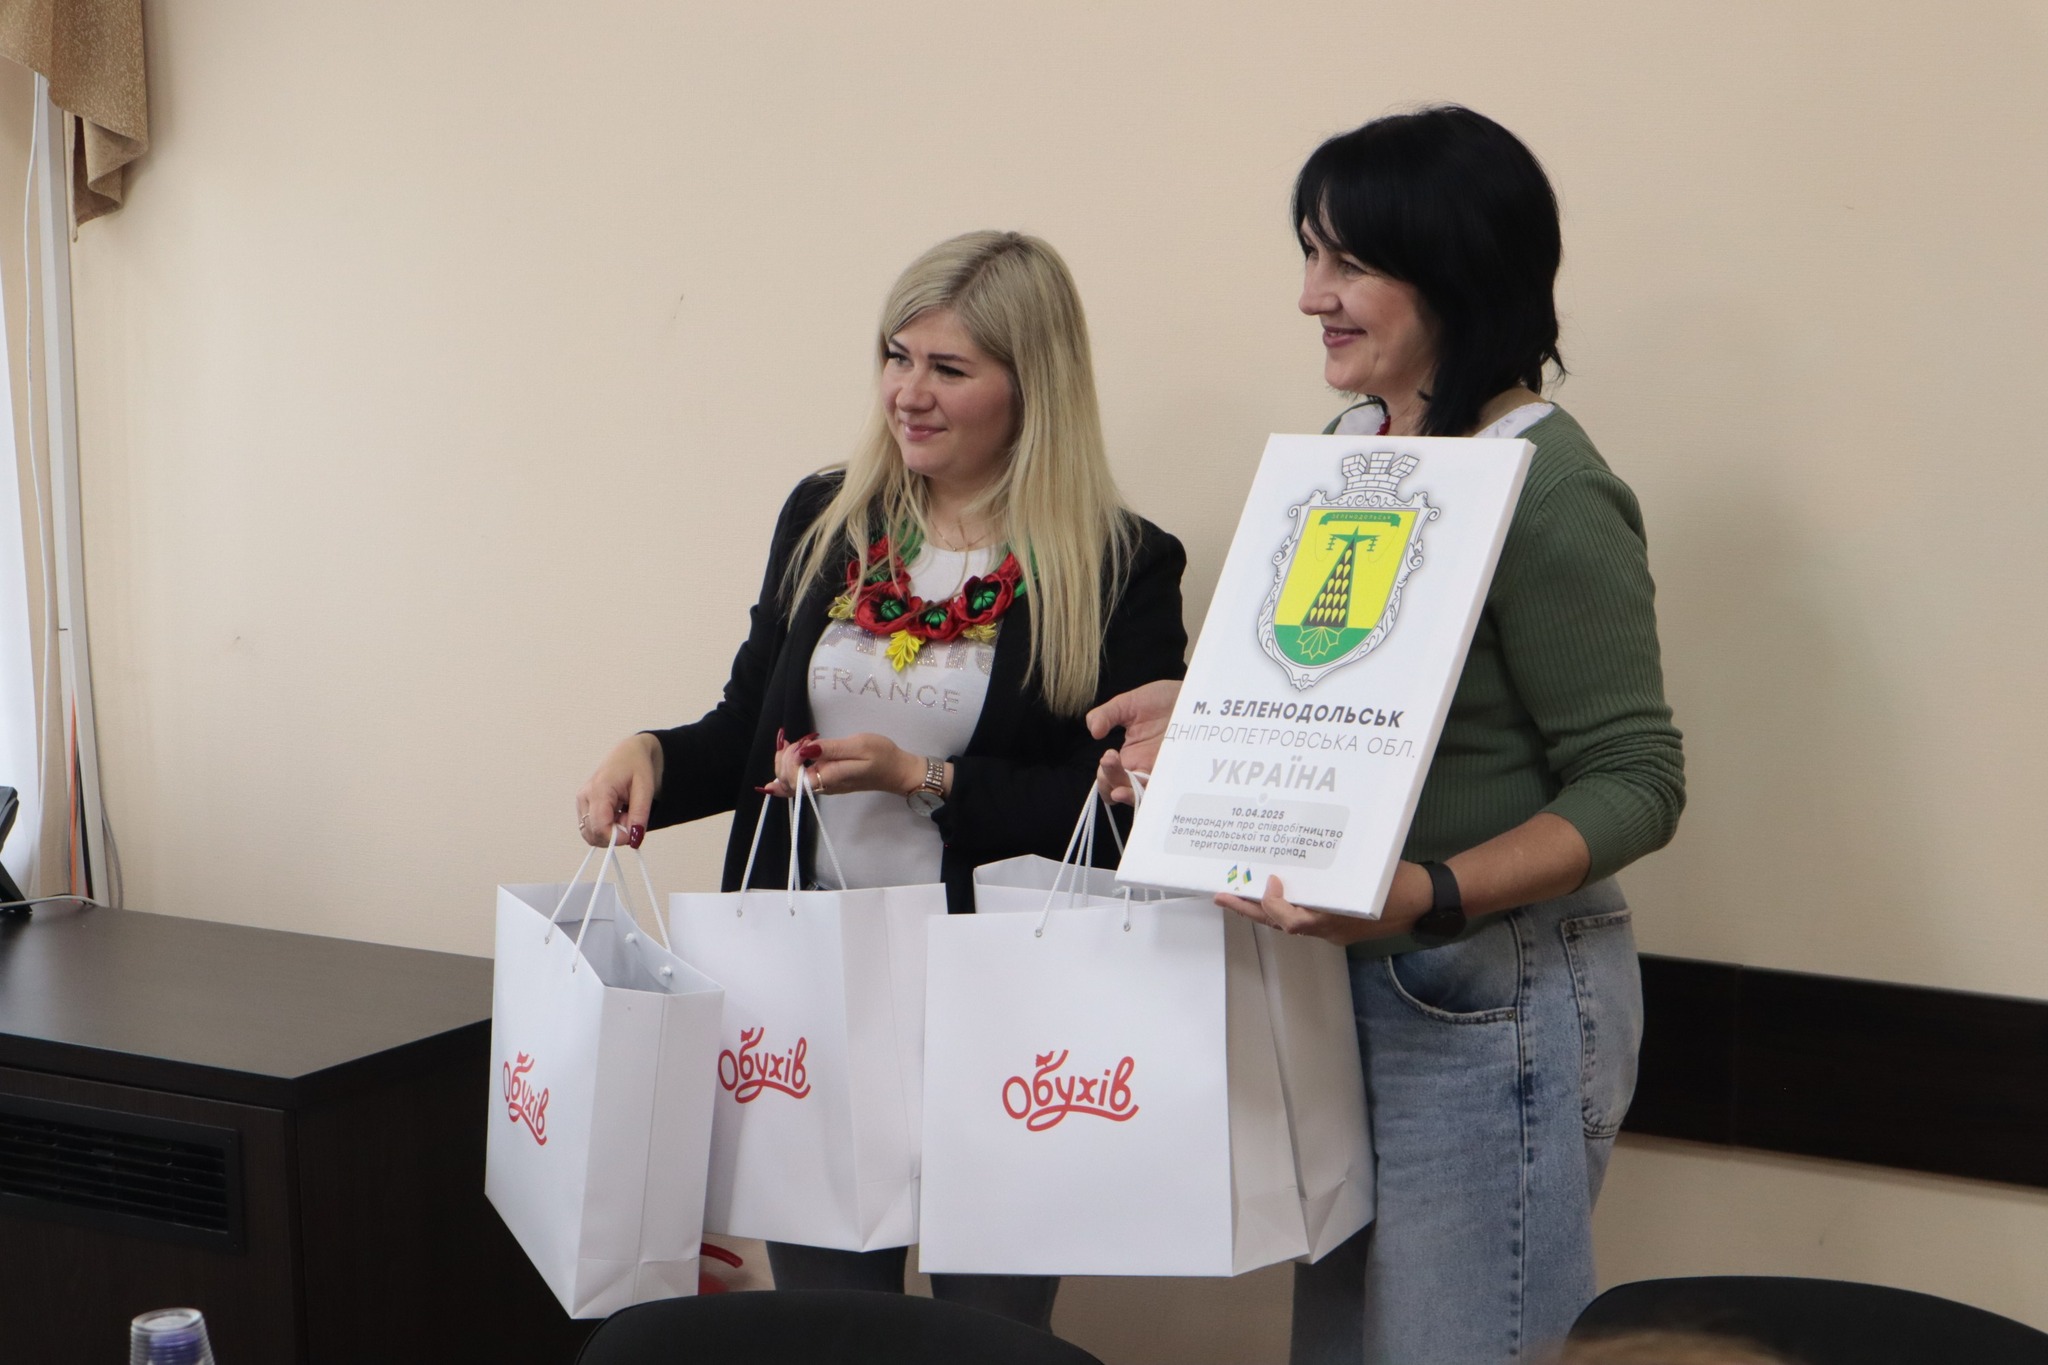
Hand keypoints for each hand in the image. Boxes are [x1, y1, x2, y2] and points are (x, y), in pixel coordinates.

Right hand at [576, 733, 662, 847]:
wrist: (628, 753)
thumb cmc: (637, 766)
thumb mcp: (645, 789)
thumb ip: (640, 815)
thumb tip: (634, 839)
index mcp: (599, 789)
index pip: (600, 827)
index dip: (617, 838)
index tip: (633, 834)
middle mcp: (585, 797)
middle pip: (593, 834)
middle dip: (615, 835)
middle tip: (631, 818)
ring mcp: (581, 802)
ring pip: (591, 834)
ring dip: (611, 832)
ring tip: (624, 814)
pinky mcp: (583, 806)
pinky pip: (592, 828)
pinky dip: (607, 828)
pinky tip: (617, 814)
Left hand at [778, 732, 924, 797]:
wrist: (896, 771)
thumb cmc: (882, 755)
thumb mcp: (859, 745)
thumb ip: (832, 749)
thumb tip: (806, 750)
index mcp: (829, 778)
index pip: (795, 777)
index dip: (790, 760)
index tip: (803, 742)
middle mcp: (822, 786)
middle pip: (787, 781)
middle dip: (784, 759)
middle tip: (797, 740)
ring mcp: (823, 786)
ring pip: (790, 782)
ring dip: (784, 762)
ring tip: (792, 744)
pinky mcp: (825, 782)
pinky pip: (798, 782)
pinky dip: (788, 770)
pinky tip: (784, 760)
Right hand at [1085, 678, 1180, 804]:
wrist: (1191, 694)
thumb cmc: (1161, 699)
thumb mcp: (1128, 704)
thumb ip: (1106, 715)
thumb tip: (1093, 731)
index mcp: (1129, 757)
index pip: (1109, 779)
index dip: (1104, 776)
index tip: (1107, 757)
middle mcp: (1144, 769)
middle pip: (1122, 790)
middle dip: (1111, 781)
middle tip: (1110, 760)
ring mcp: (1163, 772)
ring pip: (1143, 796)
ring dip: (1129, 794)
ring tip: (1121, 789)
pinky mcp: (1181, 772)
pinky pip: (1168, 791)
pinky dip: (1157, 794)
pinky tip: (1149, 783)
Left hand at [1216, 864, 1432, 944]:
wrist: (1427, 901)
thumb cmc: (1400, 886)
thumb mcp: (1368, 879)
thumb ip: (1335, 881)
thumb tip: (1293, 872)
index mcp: (1334, 922)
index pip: (1292, 922)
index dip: (1274, 905)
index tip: (1269, 881)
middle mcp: (1328, 930)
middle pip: (1279, 924)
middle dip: (1248, 910)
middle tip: (1221, 895)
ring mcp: (1332, 930)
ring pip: (1288, 922)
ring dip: (1262, 908)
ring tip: (1237, 892)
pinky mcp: (1338, 924)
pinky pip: (1304, 917)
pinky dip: (1285, 905)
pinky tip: (1276, 890)